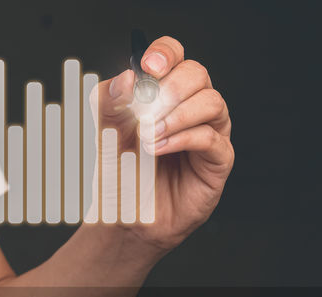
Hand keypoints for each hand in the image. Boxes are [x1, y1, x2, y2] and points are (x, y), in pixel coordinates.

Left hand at [95, 36, 233, 251]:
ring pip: (213, 102)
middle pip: (198, 74)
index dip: (165, 53)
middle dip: (171, 88)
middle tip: (146, 111)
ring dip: (178, 115)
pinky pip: (212, 139)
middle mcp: (191, 108)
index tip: (147, 67)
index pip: (175, 57)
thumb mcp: (104, 132)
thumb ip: (108, 101)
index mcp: (165, 93)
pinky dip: (183, 139)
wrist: (124, 217)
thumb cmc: (121, 173)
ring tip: (149, 136)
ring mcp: (208, 133)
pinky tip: (159, 149)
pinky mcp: (217, 161)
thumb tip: (127, 78)